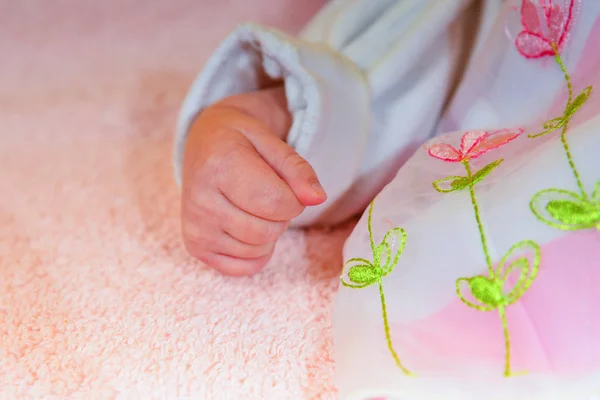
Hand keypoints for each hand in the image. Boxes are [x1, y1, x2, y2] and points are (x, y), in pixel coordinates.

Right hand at [181, 86, 325, 275]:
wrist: (204, 146)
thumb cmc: (240, 143)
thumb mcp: (272, 143)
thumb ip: (298, 170)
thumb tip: (317, 198)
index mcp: (219, 165)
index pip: (276, 203)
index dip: (293, 199)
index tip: (284, 184)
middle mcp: (200, 200)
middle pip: (266, 231)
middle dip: (281, 216)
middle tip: (267, 194)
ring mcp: (195, 227)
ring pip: (258, 250)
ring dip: (268, 232)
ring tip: (253, 206)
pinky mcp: (196, 247)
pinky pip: (244, 267)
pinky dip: (256, 251)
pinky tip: (245, 225)